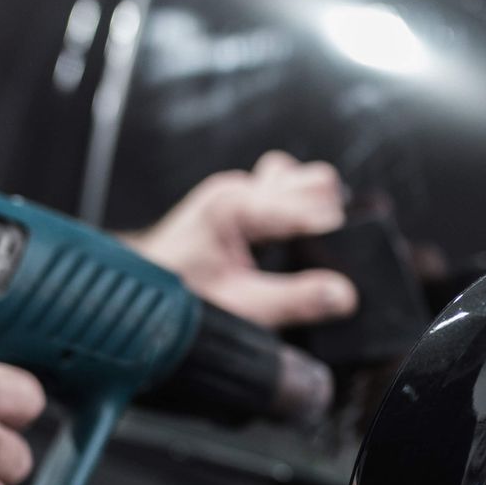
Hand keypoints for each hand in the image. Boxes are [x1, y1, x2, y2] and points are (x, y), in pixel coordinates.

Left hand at [124, 151, 358, 327]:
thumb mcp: (241, 306)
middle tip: (326, 258)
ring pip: (300, 178)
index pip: (309, 207)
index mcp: (235, 206)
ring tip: (310, 249)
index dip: (335, 239)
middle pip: (313, 181)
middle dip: (330, 216)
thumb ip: (294, 299)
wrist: (136, 290)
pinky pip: (284, 190)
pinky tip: (292, 242)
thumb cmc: (175, 296)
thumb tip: (342, 295)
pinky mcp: (240, 201)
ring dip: (315, 208)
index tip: (349, 269)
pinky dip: (298, 210)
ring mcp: (239, 191)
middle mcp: (239, 190)